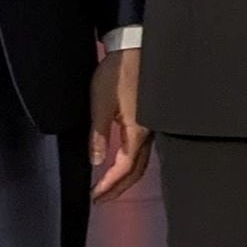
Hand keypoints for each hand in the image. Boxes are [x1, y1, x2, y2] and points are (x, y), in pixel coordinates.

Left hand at [87, 44, 152, 200]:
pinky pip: (143, 150)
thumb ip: (98, 134)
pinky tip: (121, 162)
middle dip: (119, 188)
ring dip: (126, 177)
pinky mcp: (150, 119)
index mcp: (137, 131)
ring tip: (110, 186)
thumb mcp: (101, 103)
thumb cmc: (118, 73)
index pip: (125, 168)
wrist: (135, 47)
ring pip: (142, 161)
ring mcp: (152, 127)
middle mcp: (149, 133)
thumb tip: (96, 160)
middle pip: (137, 171)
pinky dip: (131, 163)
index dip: (110, 185)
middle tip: (101, 199)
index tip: (94, 196)